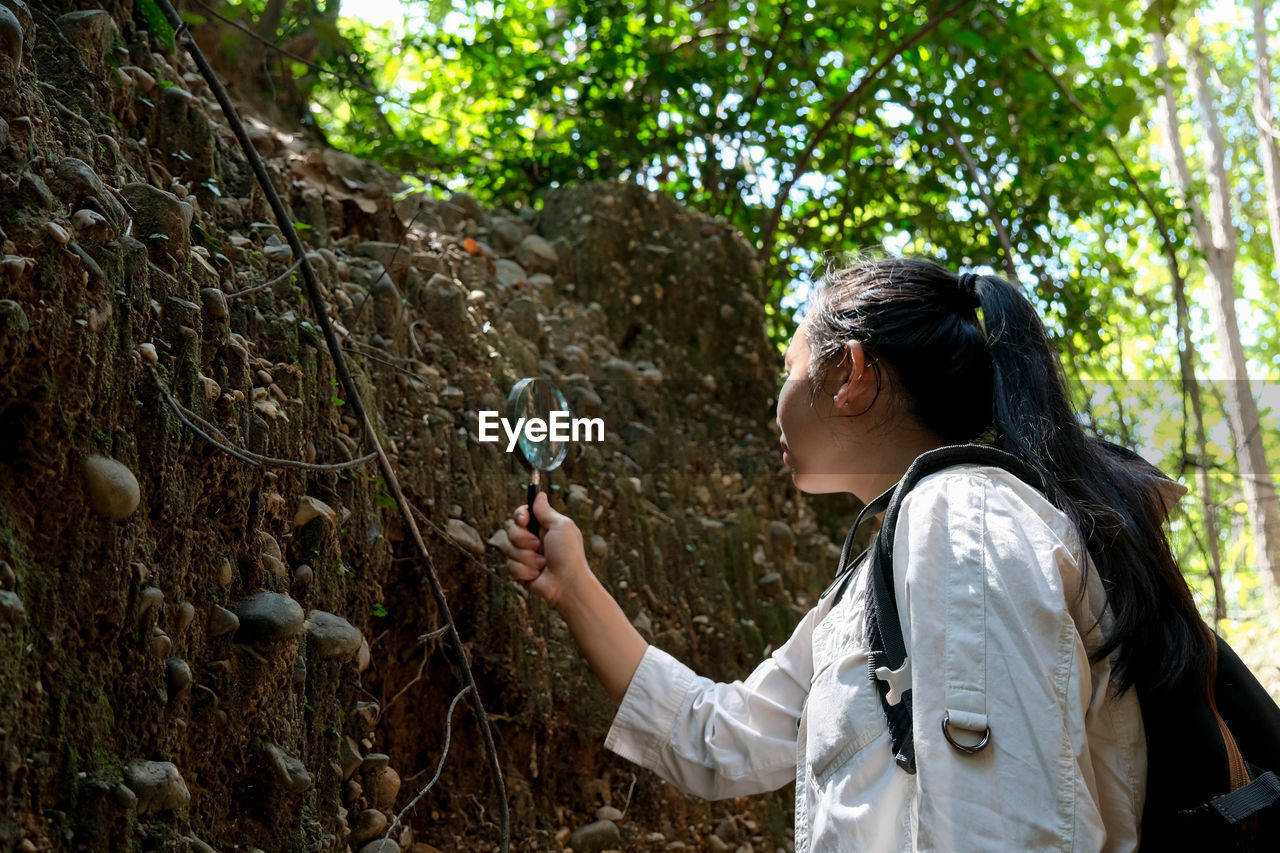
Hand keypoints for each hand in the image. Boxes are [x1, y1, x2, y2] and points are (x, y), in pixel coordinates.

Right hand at [505, 491, 589, 608]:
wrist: (567, 584)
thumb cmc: (569, 555)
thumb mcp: (561, 526)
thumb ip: (546, 511)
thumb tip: (539, 495)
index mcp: (544, 527)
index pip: (522, 514)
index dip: (520, 516)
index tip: (524, 521)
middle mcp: (534, 540)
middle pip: (511, 530)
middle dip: (523, 539)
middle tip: (538, 545)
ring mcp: (526, 556)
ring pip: (509, 549)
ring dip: (526, 557)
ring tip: (542, 564)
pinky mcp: (521, 571)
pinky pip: (510, 566)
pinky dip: (524, 570)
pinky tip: (537, 574)